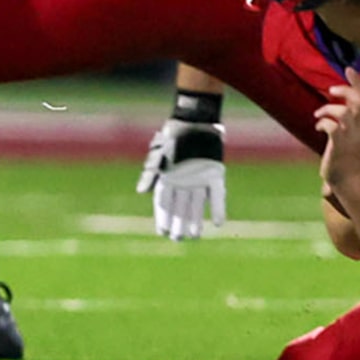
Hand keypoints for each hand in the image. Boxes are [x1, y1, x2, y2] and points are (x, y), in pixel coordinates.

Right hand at [136, 119, 228, 239]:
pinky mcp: (215, 175)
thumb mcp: (158, 152)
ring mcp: (199, 179)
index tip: (161, 232)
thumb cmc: (174, 135)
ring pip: (197, 204)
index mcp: (168, 177)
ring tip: (195, 236)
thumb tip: (140, 191)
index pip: (163, 202)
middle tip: (178, 239)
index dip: (162, 217)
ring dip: (196, 220)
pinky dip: (217, 208)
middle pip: (180, 207)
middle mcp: (184, 181)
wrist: (196, 119)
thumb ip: (150, 172)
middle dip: (178, 224)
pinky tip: (218, 223)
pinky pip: (217, 195)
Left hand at [315, 83, 359, 190]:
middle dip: (347, 90)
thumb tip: (339, 101)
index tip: (349, 69)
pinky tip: (318, 128)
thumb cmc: (348, 153)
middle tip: (332, 88)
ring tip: (318, 114)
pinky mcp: (340, 145)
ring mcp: (351, 137)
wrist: (348, 178)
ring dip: (328, 109)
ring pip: (344, 112)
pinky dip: (322, 123)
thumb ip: (350, 116)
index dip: (358, 83)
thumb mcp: (352, 131)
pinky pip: (332, 127)